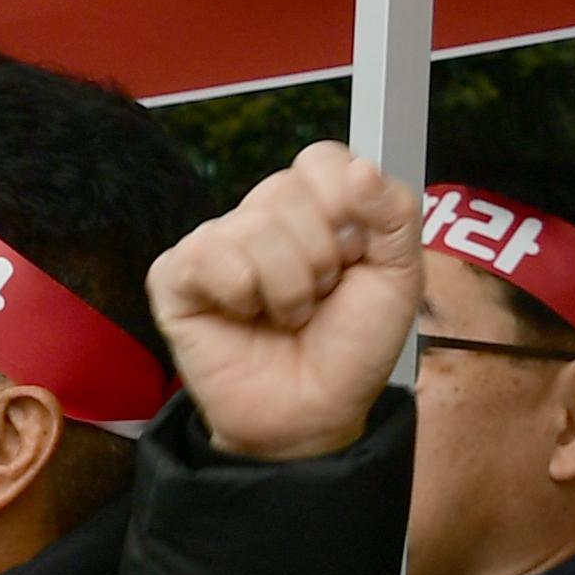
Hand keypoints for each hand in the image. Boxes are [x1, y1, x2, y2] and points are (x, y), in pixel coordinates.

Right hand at [145, 142, 422, 461]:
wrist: (313, 414)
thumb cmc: (350, 349)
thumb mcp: (399, 277)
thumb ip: (395, 213)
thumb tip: (360, 169)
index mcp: (313, 206)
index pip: (320, 159)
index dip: (345, 208)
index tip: (354, 257)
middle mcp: (260, 216)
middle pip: (285, 191)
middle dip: (318, 258)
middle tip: (317, 297)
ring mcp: (215, 244)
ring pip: (251, 228)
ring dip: (285, 288)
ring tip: (286, 316)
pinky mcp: (175, 277)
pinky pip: (206, 255)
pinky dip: (240, 294)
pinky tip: (244, 317)